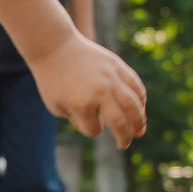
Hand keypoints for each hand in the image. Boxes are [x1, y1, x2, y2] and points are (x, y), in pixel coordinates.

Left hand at [28, 35, 146, 147]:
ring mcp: (111, 78)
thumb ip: (78, 119)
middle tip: (125, 144)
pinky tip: (140, 106)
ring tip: (141, 130)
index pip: (95, 129)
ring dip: (140, 120)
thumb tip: (102, 124)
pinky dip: (140, 97)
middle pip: (120, 123)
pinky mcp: (117, 65)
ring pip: (133, 104)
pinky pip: (135, 84)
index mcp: (83, 105)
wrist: (54, 46)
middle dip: (124, 137)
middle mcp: (100, 92)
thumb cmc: (51, 79)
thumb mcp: (56, 106)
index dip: (89, 129)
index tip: (81, 122)